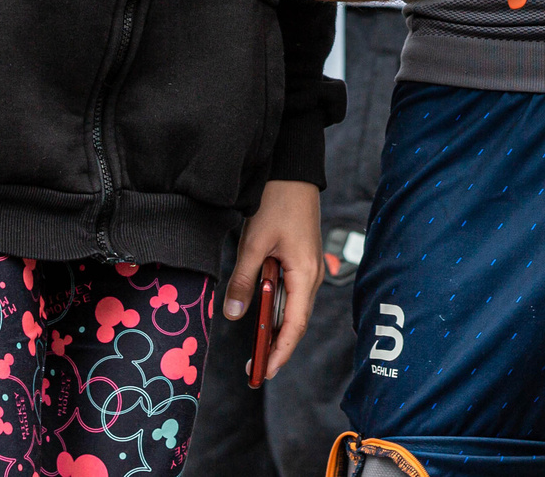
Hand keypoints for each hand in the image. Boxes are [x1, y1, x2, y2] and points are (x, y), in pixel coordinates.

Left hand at [223, 179, 320, 378]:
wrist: (292, 171)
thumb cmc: (276, 202)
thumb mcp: (254, 243)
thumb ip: (244, 280)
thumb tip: (232, 314)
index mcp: (305, 273)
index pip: (295, 325)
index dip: (280, 351)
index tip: (265, 372)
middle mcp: (312, 274)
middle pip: (296, 321)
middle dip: (277, 347)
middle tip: (256, 369)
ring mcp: (309, 267)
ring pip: (293, 308)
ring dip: (277, 329)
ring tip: (257, 350)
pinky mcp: (301, 259)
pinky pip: (291, 293)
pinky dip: (278, 309)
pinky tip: (263, 316)